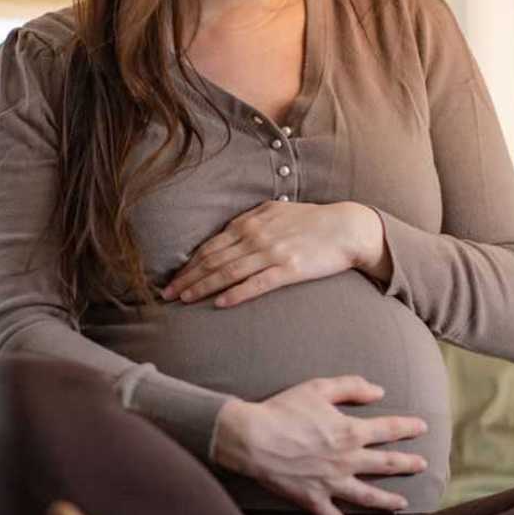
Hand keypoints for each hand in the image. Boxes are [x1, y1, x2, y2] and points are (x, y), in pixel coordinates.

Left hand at [160, 200, 385, 307]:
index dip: (188, 264)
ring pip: (228, 272)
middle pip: (213, 260)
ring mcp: (272, 253)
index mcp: (251, 222)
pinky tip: (220, 303)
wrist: (346, 227)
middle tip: (167, 294)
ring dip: (203, 287)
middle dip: (187, 278)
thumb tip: (230, 229)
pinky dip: (236, 293)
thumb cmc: (312, 220)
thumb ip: (252, 220)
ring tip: (185, 300)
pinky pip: (257, 284)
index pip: (211, 246)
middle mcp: (256, 236)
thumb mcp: (277, 211)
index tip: (172, 279)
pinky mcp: (290, 269)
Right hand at [212, 375, 428, 514]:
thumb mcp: (318, 388)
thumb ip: (351, 387)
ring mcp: (332, 482)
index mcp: (350, 431)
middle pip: (386, 463)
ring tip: (403, 503)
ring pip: (368, 495)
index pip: (388, 429)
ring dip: (388, 500)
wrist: (252, 438)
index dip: (407, 427)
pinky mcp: (313, 499)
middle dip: (407, 463)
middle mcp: (347, 459)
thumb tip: (379, 391)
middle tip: (422, 465)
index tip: (422, 427)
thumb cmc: (283, 410)